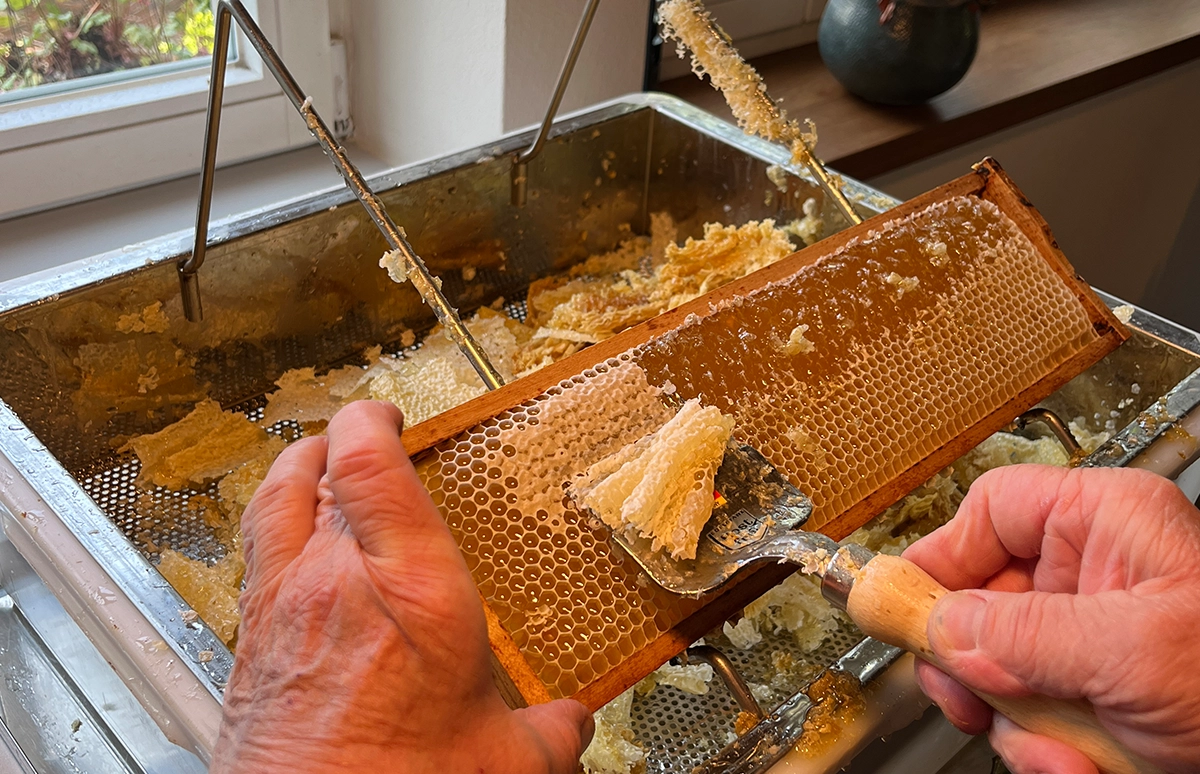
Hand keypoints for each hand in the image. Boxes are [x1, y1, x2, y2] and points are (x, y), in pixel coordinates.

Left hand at [210, 401, 592, 772]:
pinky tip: (293, 562)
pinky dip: (272, 537)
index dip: (369, 420)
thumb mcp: (504, 763)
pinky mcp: (249, 648)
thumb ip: (547, 732)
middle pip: (312, 472)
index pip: (367, 462)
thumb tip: (571, 725)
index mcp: (413, 589)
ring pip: (270, 506)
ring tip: (311, 468)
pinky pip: (255, 560)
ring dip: (292, 475)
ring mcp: (281, 610)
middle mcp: (335, 582)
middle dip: (333, 445)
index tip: (385, 415)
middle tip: (356, 442)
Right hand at [904, 465, 1199, 773]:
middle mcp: (1094, 571)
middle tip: (967, 697)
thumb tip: (940, 627)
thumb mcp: (1133, 651)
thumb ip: (1025, 633)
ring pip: (1001, 667)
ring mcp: (1093, 636)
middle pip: (981, 596)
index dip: (939, 558)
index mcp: (1106, 523)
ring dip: (1019, 723)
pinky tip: (1083, 765)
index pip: (989, 512)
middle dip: (975, 661)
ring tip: (1063, 752)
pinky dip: (1047, 752)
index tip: (900, 608)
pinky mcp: (1097, 692)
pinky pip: (1033, 715)